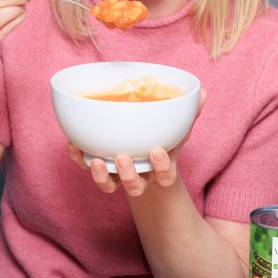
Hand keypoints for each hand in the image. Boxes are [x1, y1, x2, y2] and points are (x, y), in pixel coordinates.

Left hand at [67, 88, 206, 196]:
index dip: (162, 167)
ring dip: (101, 176)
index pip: (165, 175)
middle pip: (135, 186)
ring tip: (94, 160)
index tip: (157, 152)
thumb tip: (204, 92)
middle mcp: (140, 177)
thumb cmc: (164, 142)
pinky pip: (88, 170)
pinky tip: (73, 145)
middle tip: (121, 157)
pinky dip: (79, 159)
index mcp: (161, 169)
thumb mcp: (178, 130)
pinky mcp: (101, 170)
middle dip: (128, 175)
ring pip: (110, 186)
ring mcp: (118, 176)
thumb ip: (191, 113)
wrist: (146, 165)